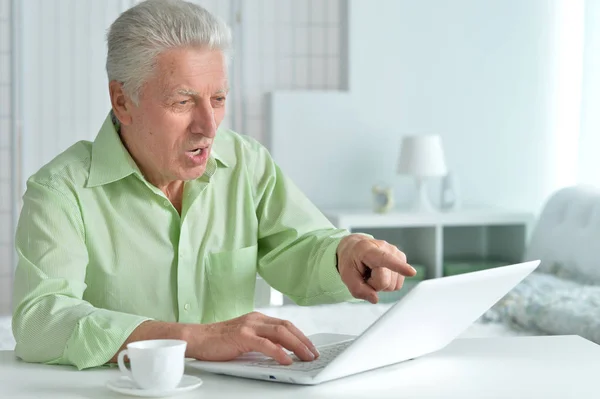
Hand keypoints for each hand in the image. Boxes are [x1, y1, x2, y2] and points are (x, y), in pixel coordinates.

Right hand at [184, 312, 318, 364]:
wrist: (197, 338)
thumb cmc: (218, 341)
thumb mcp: (245, 338)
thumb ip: (262, 342)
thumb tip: (281, 353)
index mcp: (258, 319)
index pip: (285, 325)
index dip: (300, 336)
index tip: (310, 347)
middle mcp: (256, 319)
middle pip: (287, 327)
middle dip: (303, 341)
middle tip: (313, 353)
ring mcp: (249, 326)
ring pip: (280, 333)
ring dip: (297, 345)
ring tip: (306, 357)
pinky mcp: (242, 336)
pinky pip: (265, 344)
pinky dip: (279, 352)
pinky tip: (287, 360)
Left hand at [336, 234, 416, 303]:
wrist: (355, 248)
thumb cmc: (351, 260)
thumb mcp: (346, 276)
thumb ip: (358, 290)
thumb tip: (375, 299)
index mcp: (368, 250)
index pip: (384, 259)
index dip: (398, 267)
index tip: (411, 272)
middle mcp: (385, 248)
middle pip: (385, 282)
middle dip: (374, 284)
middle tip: (366, 274)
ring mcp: (396, 253)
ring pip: (394, 285)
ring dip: (382, 283)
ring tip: (373, 272)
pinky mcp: (402, 258)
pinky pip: (398, 283)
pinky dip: (389, 281)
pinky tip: (381, 272)